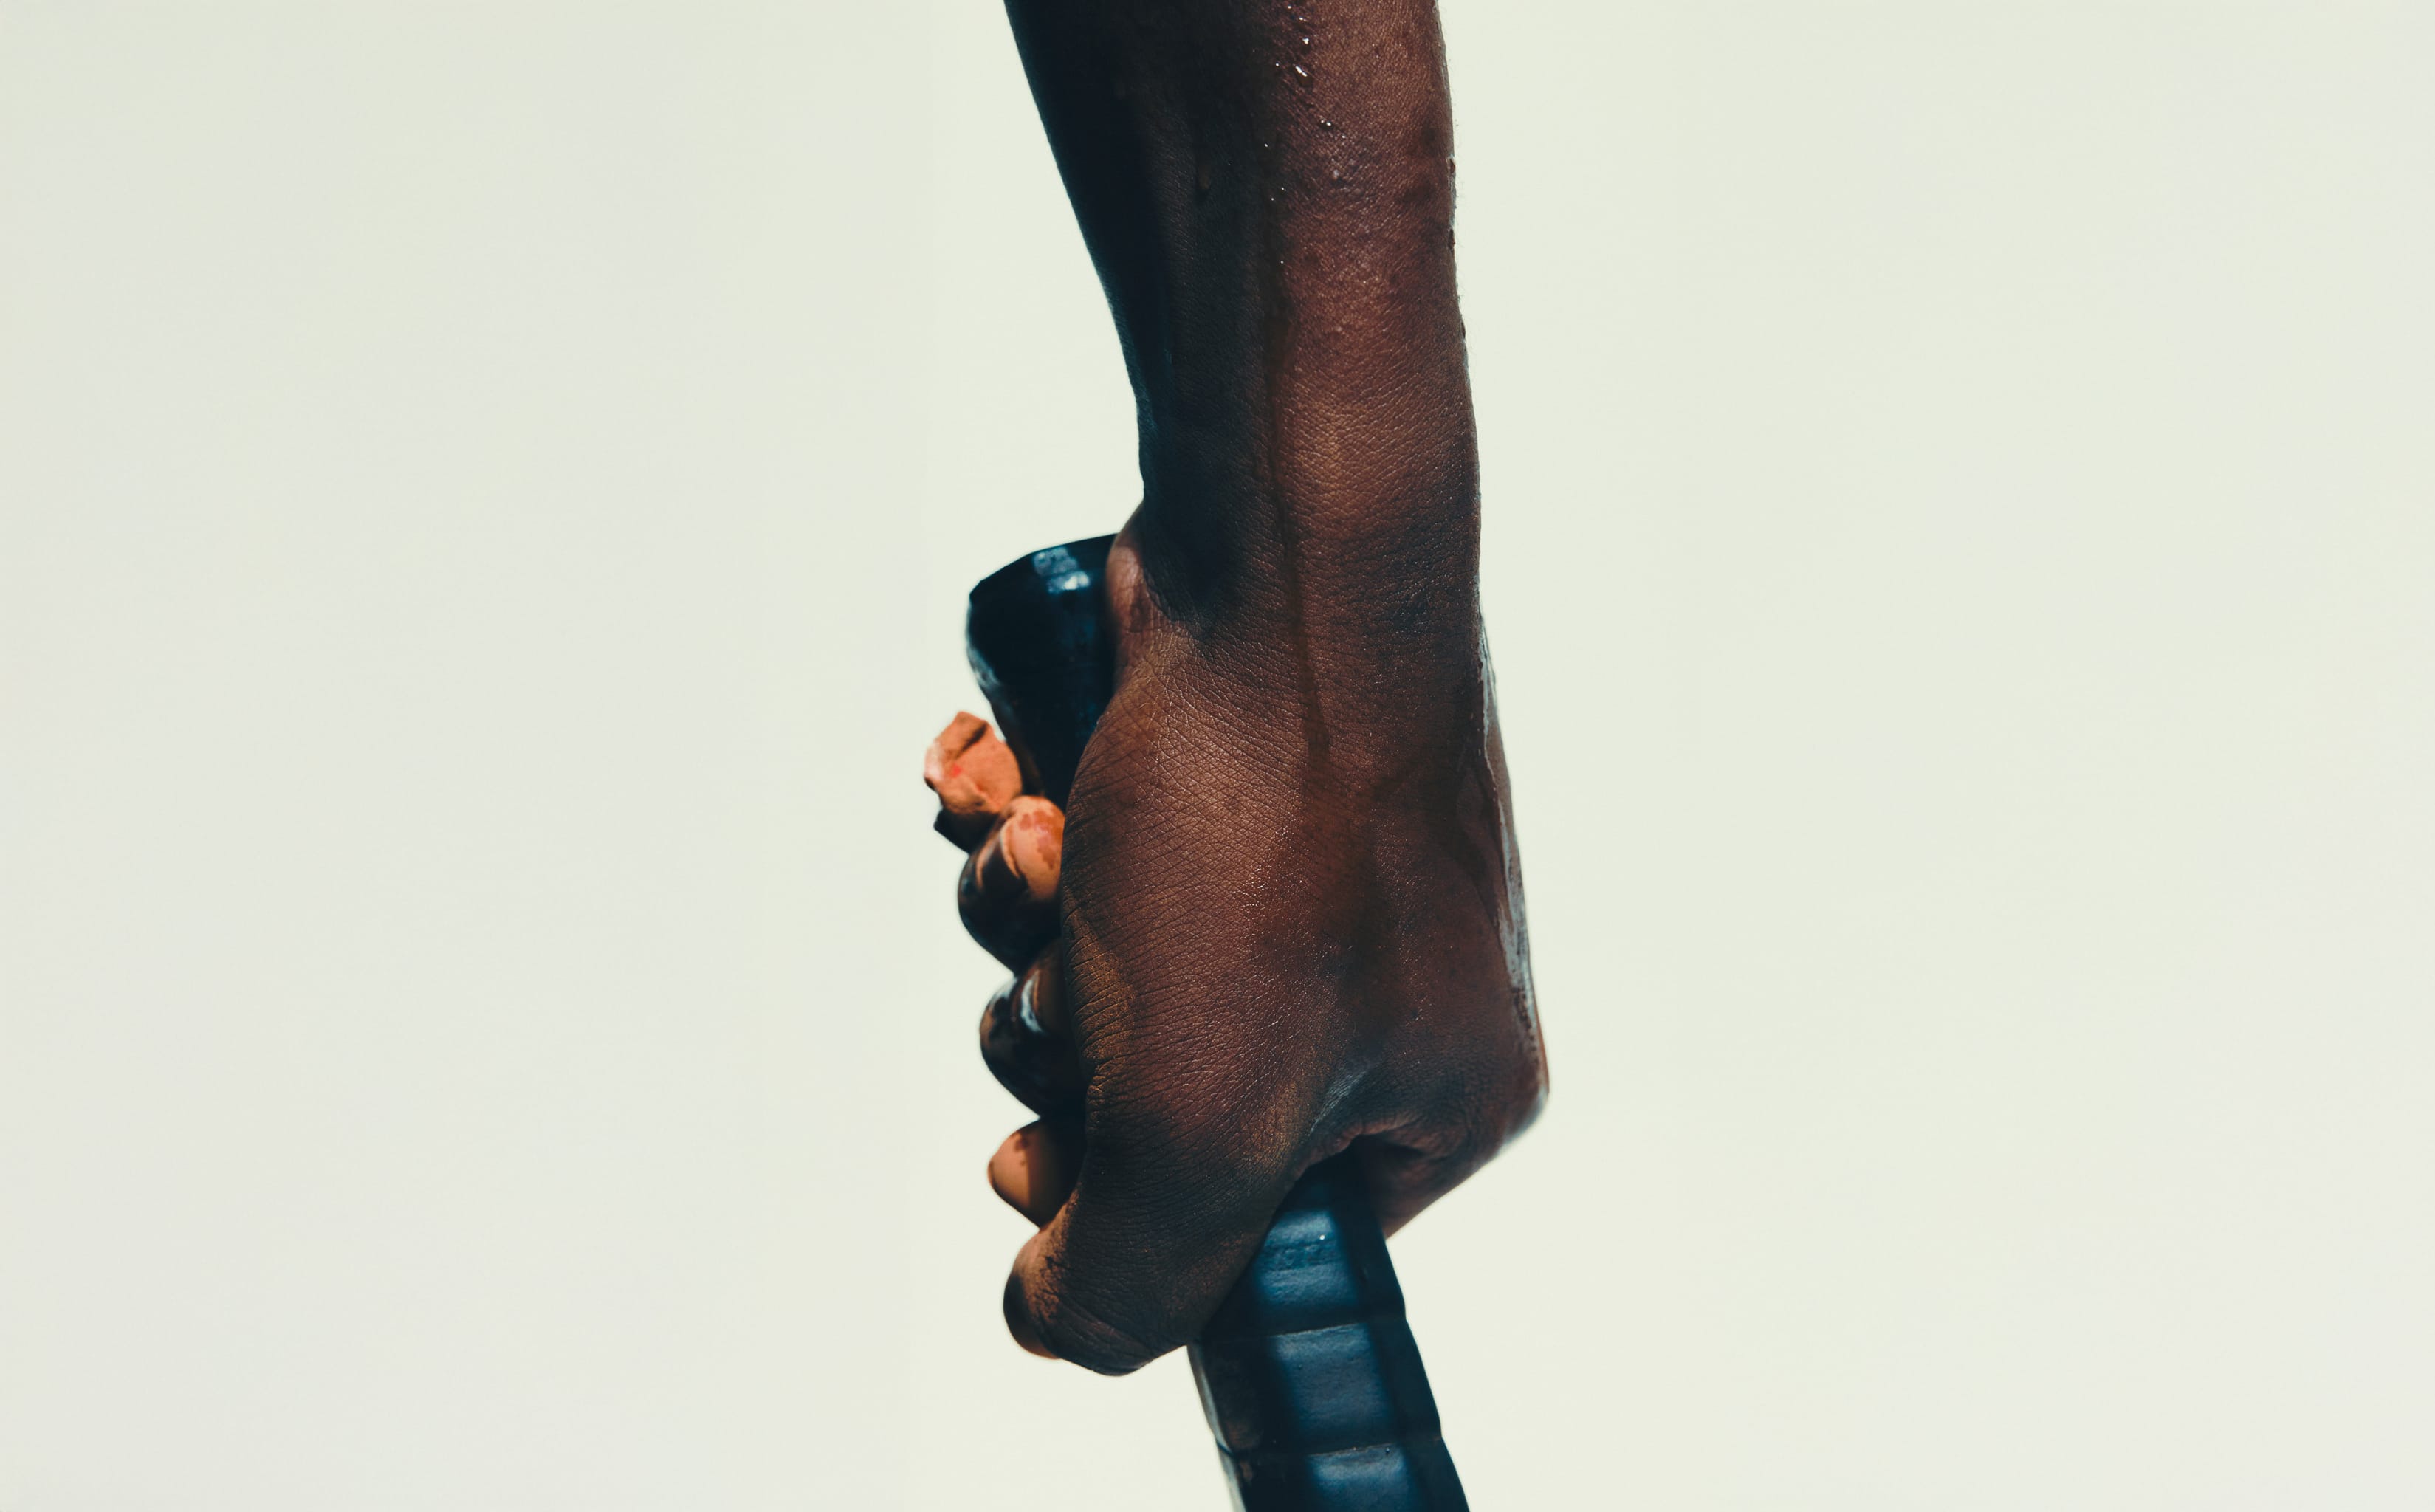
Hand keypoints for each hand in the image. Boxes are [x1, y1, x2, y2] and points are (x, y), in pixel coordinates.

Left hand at [926, 525, 1546, 1374]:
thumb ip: (1133, 1281)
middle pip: (1156, 1101)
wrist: (1273, 559)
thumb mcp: (1199, 1119)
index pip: (1255, 1247)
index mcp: (1441, 1100)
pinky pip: (1088, 861)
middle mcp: (1386, 992)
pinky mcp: (1228, 785)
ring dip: (1024, 918)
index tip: (1042, 1161)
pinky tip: (1016, 775)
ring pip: (1098, 970)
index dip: (1125, 1214)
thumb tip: (1060, 1322)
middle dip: (1059, 1031)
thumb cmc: (1273, 828)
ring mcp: (1305, 876)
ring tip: (1051, 840)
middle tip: (1065, 976)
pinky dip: (1025, 827)